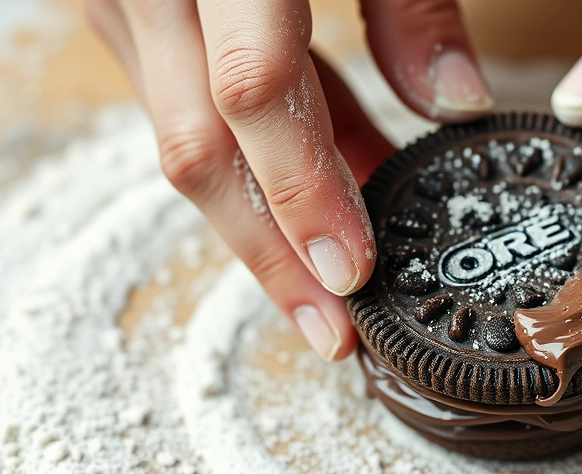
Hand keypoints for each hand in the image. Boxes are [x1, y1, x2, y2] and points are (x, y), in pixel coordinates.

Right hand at [84, 0, 492, 359]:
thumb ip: (412, 3)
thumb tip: (454, 103)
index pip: (255, 94)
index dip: (306, 192)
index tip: (356, 272)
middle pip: (201, 154)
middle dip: (271, 256)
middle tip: (332, 333)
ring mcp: (127, 6)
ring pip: (187, 147)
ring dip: (263, 222)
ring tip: (333, 284)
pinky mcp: (131, 19)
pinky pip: (188, 116)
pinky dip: (253, 167)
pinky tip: (310, 200)